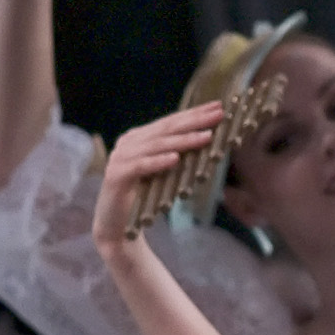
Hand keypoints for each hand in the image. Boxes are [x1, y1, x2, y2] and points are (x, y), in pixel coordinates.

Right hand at [93, 107, 225, 245]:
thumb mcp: (166, 175)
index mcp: (140, 138)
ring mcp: (120, 157)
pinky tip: (175, 159)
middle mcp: (129, 143)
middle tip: (219, 114)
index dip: (194, 114)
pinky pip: (140, 166)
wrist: (118, 228)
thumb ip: (179, 157)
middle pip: (166, 129)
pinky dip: (158, 162)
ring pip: (156, 145)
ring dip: (183, 141)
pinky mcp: (116, 176)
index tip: (219, 107)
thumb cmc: (145, 200)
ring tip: (205, 137)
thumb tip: (210, 142)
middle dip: (194, 121)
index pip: (171, 122)